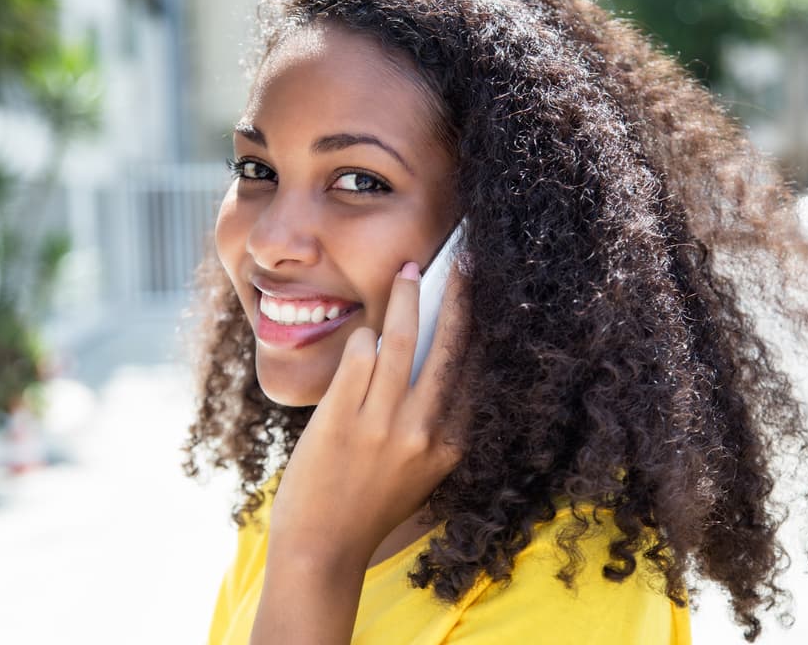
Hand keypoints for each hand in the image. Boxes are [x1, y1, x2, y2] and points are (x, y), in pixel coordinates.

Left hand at [267, 261, 467, 569]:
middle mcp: (422, 432)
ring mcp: (380, 423)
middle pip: (446, 346)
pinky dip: (362, 337)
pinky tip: (363, 335)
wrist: (322, 546)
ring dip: (405, 298)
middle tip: (463, 260)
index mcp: (449, 446)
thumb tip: (435, 357)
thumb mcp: (421, 471)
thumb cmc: (370, 505)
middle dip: (457, 296)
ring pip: (399, 339)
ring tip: (409, 271)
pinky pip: (358, 354)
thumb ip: (433, 424)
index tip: (485, 295)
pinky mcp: (341, 417)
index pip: (473, 372)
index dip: (480, 327)